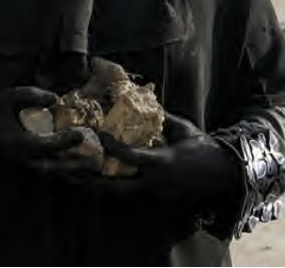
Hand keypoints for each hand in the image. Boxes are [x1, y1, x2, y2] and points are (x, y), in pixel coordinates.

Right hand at [0, 86, 84, 195]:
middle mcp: (21, 160)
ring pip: (51, 175)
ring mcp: (20, 167)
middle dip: (75, 165)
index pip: (46, 145)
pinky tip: (76, 172)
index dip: (65, 141)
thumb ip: (33, 95)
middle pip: (53, 168)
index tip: (80, 133)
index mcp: (17, 144)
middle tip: (95, 160)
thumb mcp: (9, 96)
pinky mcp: (21, 167)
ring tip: (92, 170)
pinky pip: (45, 174)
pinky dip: (62, 174)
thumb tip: (56, 99)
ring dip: (71, 173)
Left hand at [95, 113, 242, 213]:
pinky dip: (121, 192)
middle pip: (118, 188)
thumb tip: (147, 102)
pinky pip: (135, 199)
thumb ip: (163, 118)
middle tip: (80, 172)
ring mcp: (157, 197)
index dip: (110, 146)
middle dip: (97, 183)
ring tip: (88, 179)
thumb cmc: (203, 148)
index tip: (99, 135)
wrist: (225, 176)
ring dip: (106, 189)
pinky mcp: (160, 203)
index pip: (128, 155)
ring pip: (124, 197)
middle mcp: (156, 183)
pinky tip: (111, 183)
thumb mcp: (183, 129)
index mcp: (161, 161)